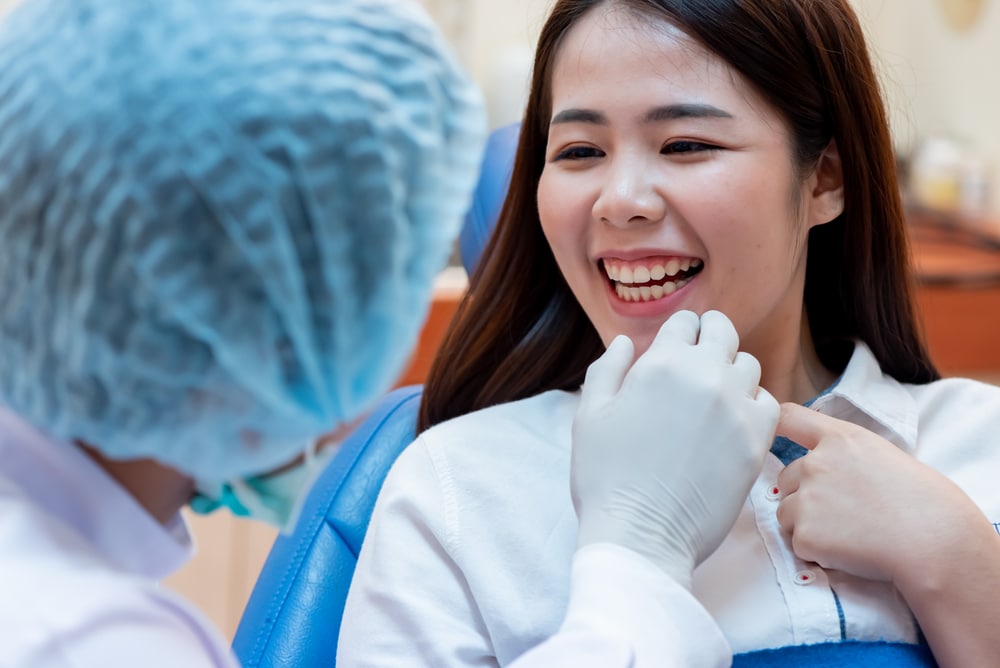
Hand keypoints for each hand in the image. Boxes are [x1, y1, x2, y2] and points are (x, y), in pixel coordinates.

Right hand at [572, 310, 778, 588]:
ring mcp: (735, 407)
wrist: (640, 534)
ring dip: (731, 371)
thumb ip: (608, 370)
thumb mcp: (589, 415)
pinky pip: (768, 404)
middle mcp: (705, 376)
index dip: (679, 332)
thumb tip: (627, 342)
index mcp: (662, 364)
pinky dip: (753, 405)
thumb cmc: (605, 477)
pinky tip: (733, 422)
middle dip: (710, 336)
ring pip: (748, 365)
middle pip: (723, 332)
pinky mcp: (756, 441)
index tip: (676, 346)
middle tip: (701, 354)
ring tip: (714, 394)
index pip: (685, 323)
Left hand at [776, 403, 986, 587]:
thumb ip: (845, 455)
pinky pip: (798, 544)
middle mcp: (816, 463)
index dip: (775, 424)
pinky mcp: (805, 533)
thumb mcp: (884, 457)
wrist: (935, 542)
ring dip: (807, 524)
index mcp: (840, 439)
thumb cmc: (922, 502)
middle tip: (845, 512)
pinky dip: (817, 552)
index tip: (767, 432)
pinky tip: (849, 550)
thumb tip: (817, 466)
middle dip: (805, 495)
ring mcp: (807, 498)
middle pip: (787, 478)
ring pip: (787, 513)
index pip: (789, 417)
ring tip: (851, 532)